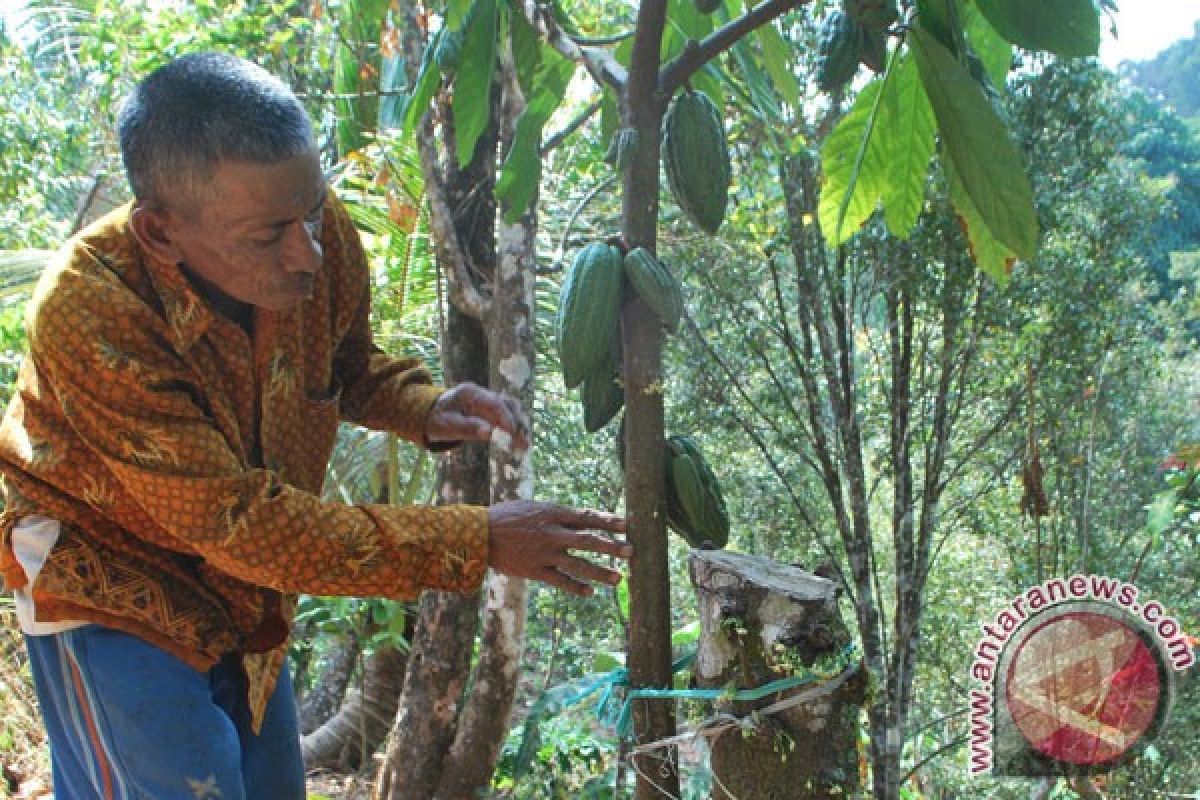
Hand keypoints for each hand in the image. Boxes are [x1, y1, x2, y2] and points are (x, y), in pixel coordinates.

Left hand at [426, 382, 529, 450]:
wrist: (431, 414)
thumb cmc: (437, 419)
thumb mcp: (447, 425)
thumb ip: (467, 427)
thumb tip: (489, 433)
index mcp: (469, 392)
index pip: (494, 403)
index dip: (506, 418)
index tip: (513, 434)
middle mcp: (482, 392)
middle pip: (507, 404)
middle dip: (517, 424)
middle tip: (524, 445)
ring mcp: (488, 399)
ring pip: (511, 408)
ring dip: (520, 425)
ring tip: (524, 445)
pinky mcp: (491, 408)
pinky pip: (508, 414)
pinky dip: (515, 426)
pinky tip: (519, 440)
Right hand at [487, 501, 630, 595]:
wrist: (478, 534)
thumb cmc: (506, 516)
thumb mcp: (534, 508)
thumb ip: (557, 515)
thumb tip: (582, 520)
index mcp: (552, 513)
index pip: (587, 517)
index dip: (609, 521)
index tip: (628, 525)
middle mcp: (552, 533)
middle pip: (588, 541)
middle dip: (612, 547)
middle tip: (632, 551)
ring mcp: (544, 554)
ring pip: (578, 565)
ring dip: (600, 572)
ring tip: (618, 578)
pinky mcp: (535, 571)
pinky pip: (560, 581)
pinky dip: (576, 588)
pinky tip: (590, 593)